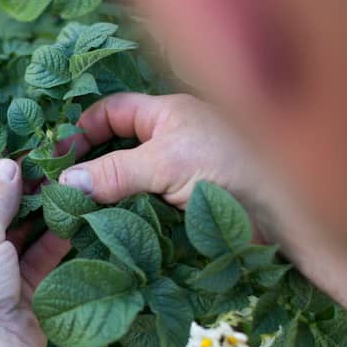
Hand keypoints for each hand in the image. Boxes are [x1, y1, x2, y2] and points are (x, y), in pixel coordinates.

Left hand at [0, 159, 70, 346]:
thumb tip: (7, 166)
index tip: (7, 148)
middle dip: (15, 190)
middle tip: (45, 162)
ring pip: (15, 235)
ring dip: (38, 211)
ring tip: (63, 182)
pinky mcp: (18, 294)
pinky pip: (36, 259)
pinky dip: (53, 239)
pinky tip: (72, 215)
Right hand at [59, 93, 346, 346]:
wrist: (287, 216)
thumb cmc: (230, 169)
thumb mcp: (164, 162)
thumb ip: (113, 171)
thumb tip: (64, 182)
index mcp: (168, 114)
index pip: (113, 112)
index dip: (83, 129)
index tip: (60, 158)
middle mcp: (173, 141)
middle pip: (117, 151)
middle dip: (90, 170)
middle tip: (60, 195)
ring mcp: (179, 176)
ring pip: (129, 185)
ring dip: (106, 201)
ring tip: (76, 220)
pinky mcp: (185, 209)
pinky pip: (145, 210)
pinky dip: (125, 221)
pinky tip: (107, 234)